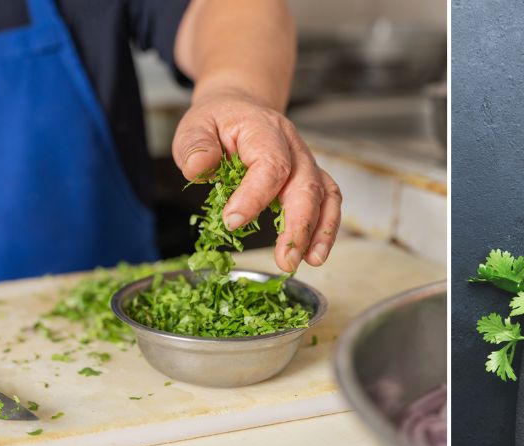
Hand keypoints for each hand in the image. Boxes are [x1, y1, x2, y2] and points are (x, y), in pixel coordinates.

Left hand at [171, 86, 340, 272]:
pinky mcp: (311, 177)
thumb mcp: (194, 126)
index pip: (270, 164)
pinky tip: (315, 253)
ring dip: (320, 230)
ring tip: (310, 260)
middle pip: (306, 184)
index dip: (255, 196)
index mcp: (264, 128)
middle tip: (286, 259)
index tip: (233, 222)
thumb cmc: (218, 121)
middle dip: (298, 225)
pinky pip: (328, 200)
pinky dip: (326, 228)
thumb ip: (195, 146)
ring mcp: (306, 161)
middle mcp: (293, 145)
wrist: (240, 107)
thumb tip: (199, 168)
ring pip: (325, 194)